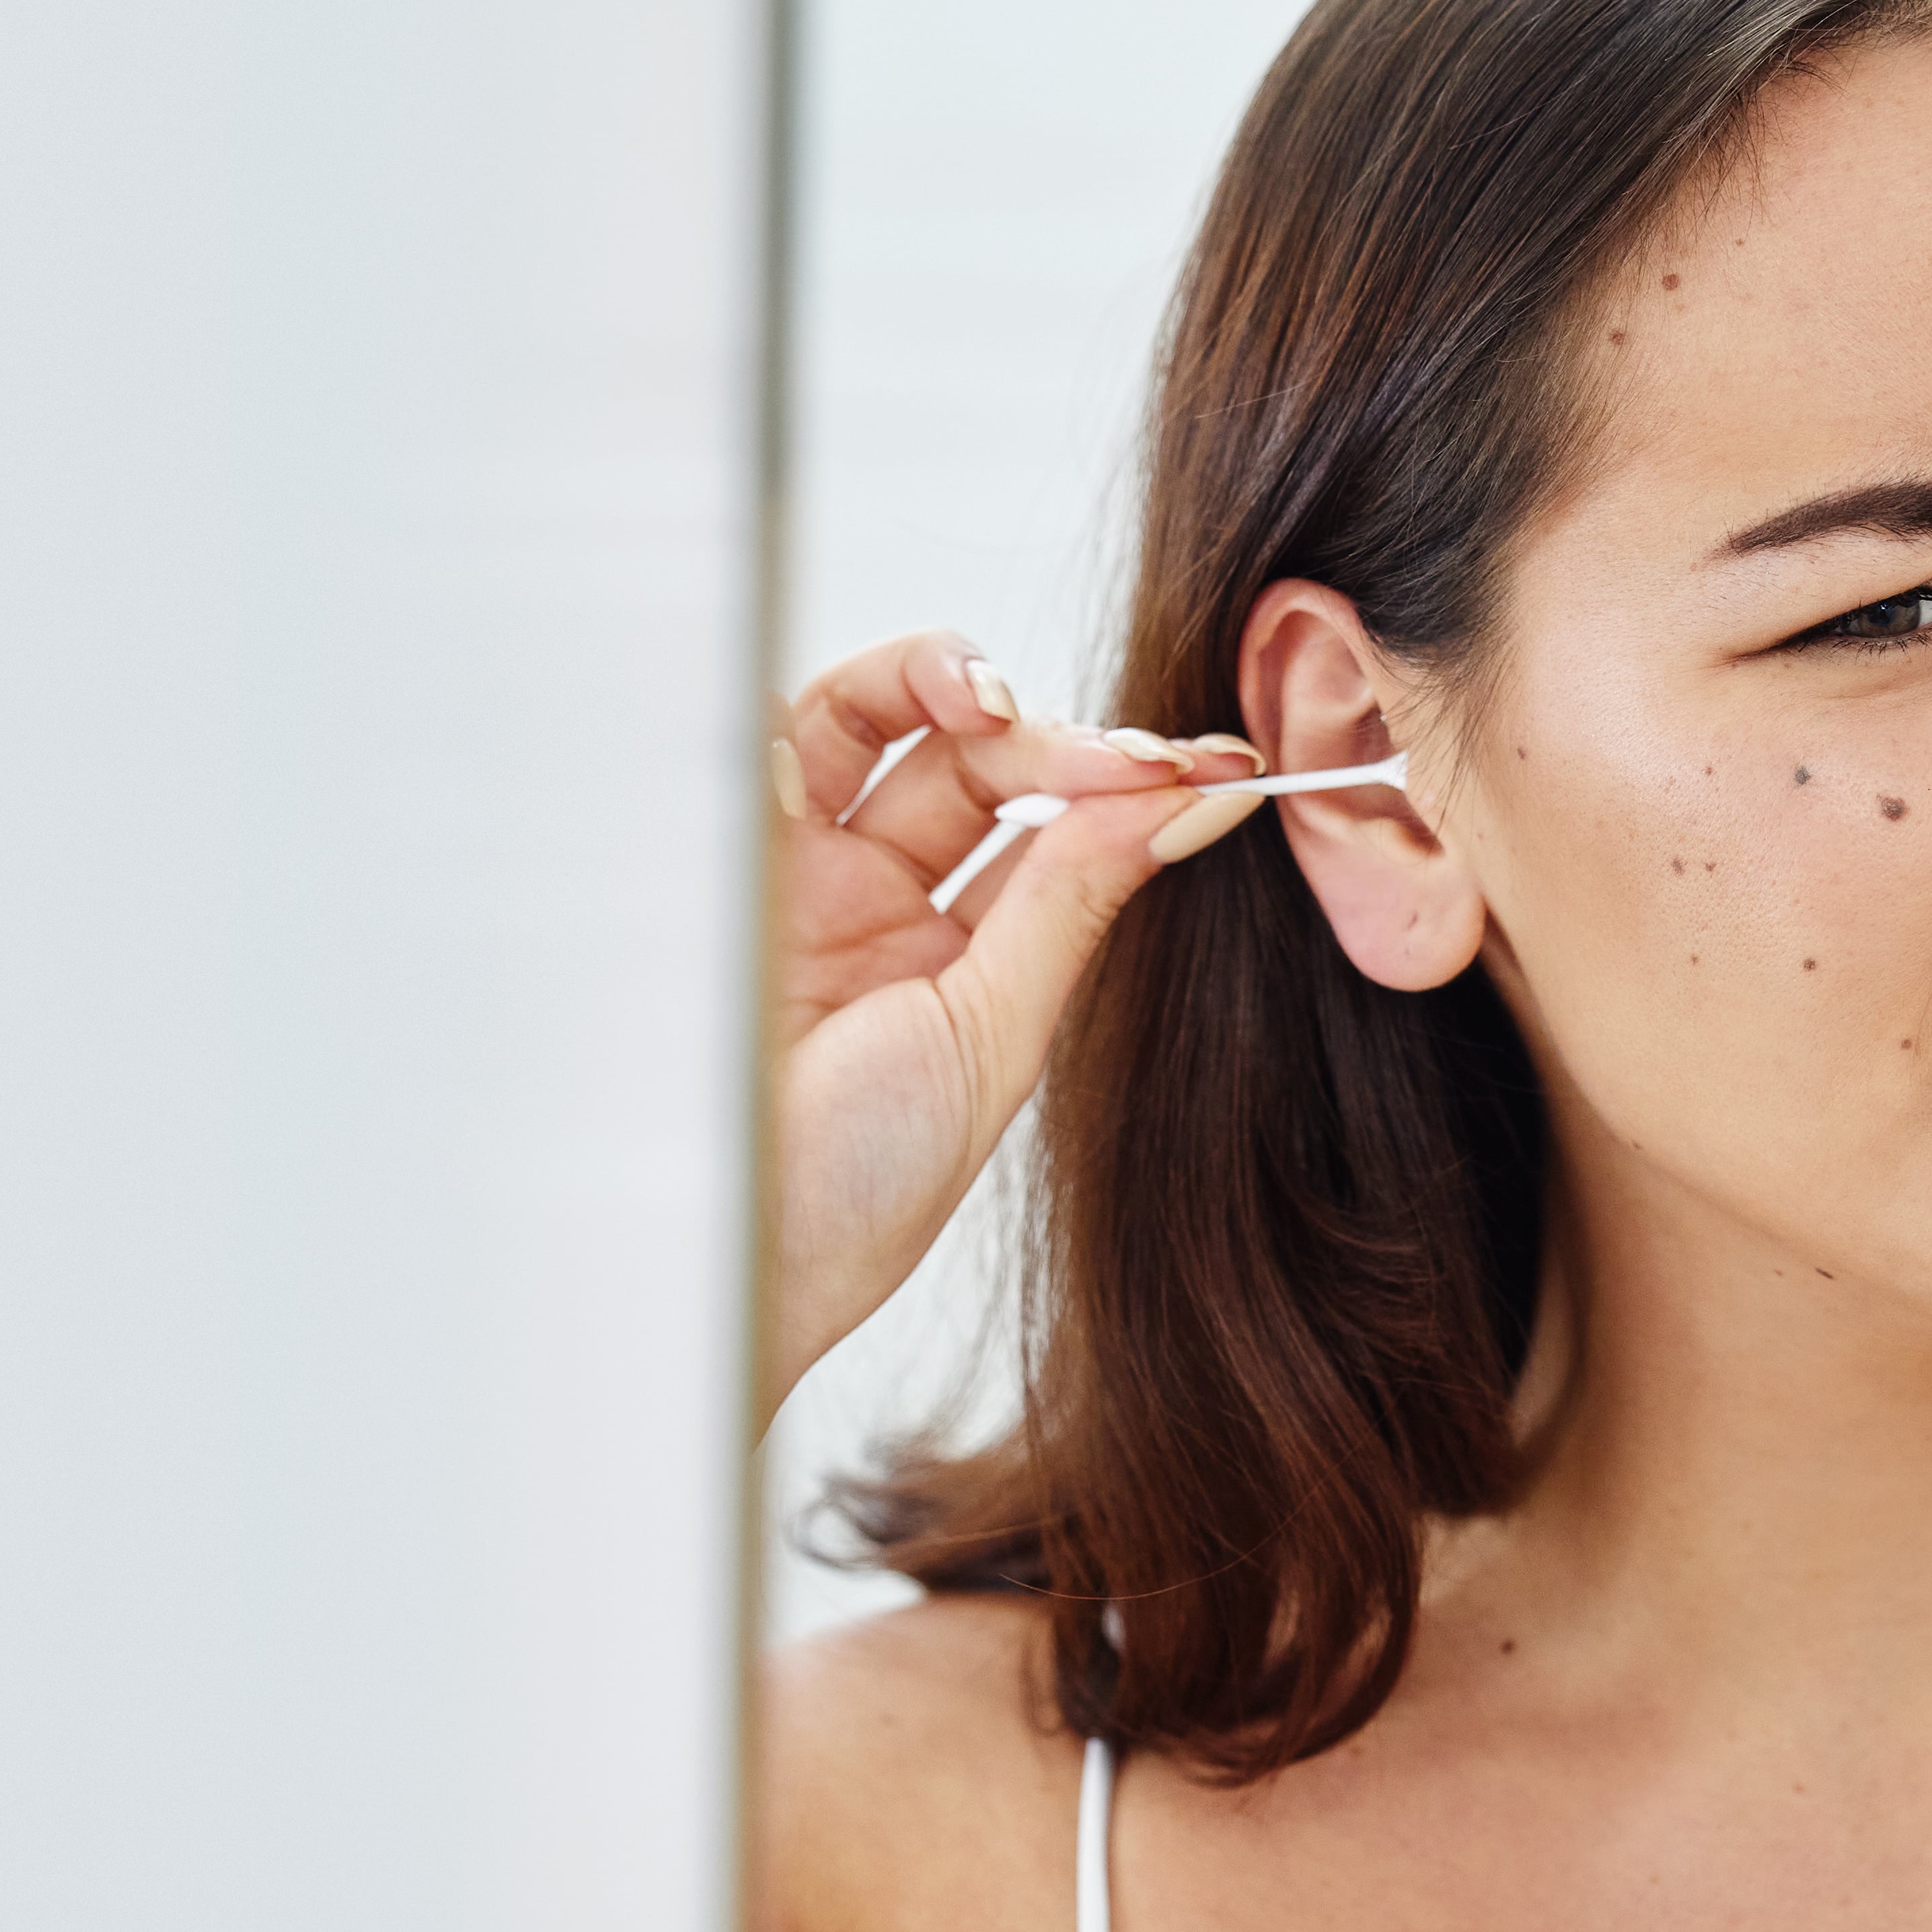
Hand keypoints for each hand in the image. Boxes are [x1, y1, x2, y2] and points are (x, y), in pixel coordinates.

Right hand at [758, 632, 1261, 1421]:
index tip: (1213, 765)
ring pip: (868, 720)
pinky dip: (819, 701)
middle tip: (1112, 750)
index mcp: (961, 961)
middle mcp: (879, 907)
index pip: (1053, 828)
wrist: (724, 1251)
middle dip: (1044, 733)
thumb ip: (1073, 901)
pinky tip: (880, 716)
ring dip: (935, 680)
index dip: (1126, 782)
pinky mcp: (717, 854)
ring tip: (987, 699)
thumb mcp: (991, 1034)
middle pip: (969, 759)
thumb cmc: (856, 1186)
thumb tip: (1189, 800)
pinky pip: (761, 739)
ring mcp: (795, 876)